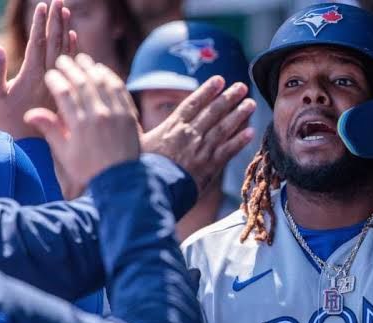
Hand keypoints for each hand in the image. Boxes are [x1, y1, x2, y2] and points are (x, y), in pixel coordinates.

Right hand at [0, 1, 76, 139]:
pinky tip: (74, 37)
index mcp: (34, 76)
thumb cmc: (9, 122)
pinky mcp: (66, 88)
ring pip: (67, 52)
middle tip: (57, 0)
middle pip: (55, 43)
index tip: (42, 5)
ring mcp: (60, 83)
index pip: (39, 44)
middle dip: (56, 20)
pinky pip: (74, 67)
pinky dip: (74, 50)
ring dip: (66, 31)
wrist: (31, 146)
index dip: (40, 24)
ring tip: (66, 12)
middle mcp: (50, 77)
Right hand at [24, 54, 140, 198]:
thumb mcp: (65, 153)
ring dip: (90, 68)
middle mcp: (98, 115)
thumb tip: (30, 113)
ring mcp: (116, 114)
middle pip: (82, 82)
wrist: (121, 180)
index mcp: (79, 124)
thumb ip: (50, 130)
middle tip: (62, 60)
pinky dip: (110, 77)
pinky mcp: (129, 116)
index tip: (50, 74)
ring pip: (102, 82)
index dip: (55, 79)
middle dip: (70, 67)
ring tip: (81, 59)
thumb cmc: (89, 169)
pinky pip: (120, 90)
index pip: (63, 92)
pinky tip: (102, 71)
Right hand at [142, 76, 255, 195]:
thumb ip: (135, 129)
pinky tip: (251, 132)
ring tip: (250, 104)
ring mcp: (201, 150)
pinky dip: (240, 141)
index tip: (219, 80)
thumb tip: (122, 117)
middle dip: (228, 98)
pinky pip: (228, 151)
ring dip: (239, 115)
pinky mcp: (210, 167)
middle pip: (213, 112)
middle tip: (242, 87)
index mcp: (172, 127)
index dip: (207, 91)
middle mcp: (190, 134)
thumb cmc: (139, 169)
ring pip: (224, 128)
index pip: (192, 104)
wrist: (151, 192)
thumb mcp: (134, 144)